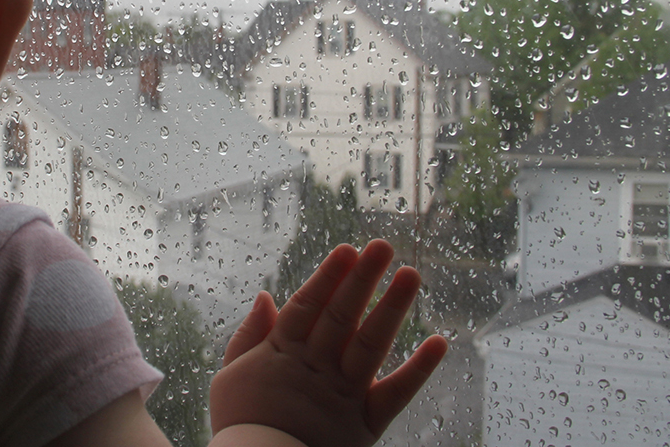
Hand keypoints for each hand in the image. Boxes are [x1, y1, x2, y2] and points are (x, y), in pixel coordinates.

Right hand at [209, 240, 448, 446]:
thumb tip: (265, 296)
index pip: (309, 305)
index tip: (347, 250)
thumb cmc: (241, 424)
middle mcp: (318, 367)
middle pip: (343, 316)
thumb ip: (249, 335)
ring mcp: (344, 393)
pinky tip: (440, 342)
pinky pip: (397, 394)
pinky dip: (420, 369)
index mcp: (284, 353)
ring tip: (410, 274)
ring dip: (392, 308)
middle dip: (363, 279)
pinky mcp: (366, 422)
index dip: (329, 276)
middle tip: (382, 246)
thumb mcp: (230, 375)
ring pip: (371, 344)